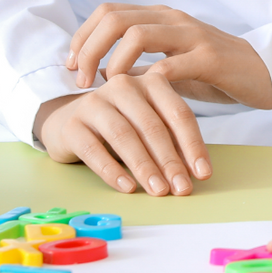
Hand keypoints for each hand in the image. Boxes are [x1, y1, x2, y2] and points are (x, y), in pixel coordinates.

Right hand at [36, 72, 210, 195]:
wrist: (68, 119)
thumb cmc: (120, 123)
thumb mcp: (149, 124)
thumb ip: (172, 139)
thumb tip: (196, 171)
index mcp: (151, 82)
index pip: (178, 114)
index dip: (193, 145)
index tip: (203, 173)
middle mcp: (123, 87)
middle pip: (152, 126)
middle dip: (170, 161)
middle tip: (181, 188)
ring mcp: (95, 103)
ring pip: (124, 136)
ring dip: (144, 167)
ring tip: (158, 190)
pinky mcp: (72, 124)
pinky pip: (93, 149)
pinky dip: (112, 170)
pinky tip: (127, 186)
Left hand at [66, 2, 271, 108]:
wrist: (264, 73)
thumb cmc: (214, 72)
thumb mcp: (170, 66)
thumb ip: (139, 65)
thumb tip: (101, 72)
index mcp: (160, 18)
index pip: (107, 12)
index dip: (81, 37)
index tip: (70, 66)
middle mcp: (172, 19)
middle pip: (115, 18)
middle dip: (87, 49)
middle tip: (80, 80)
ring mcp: (192, 36)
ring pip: (137, 33)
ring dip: (111, 61)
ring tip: (104, 88)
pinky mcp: (210, 58)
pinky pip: (171, 64)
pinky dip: (148, 80)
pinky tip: (141, 97)